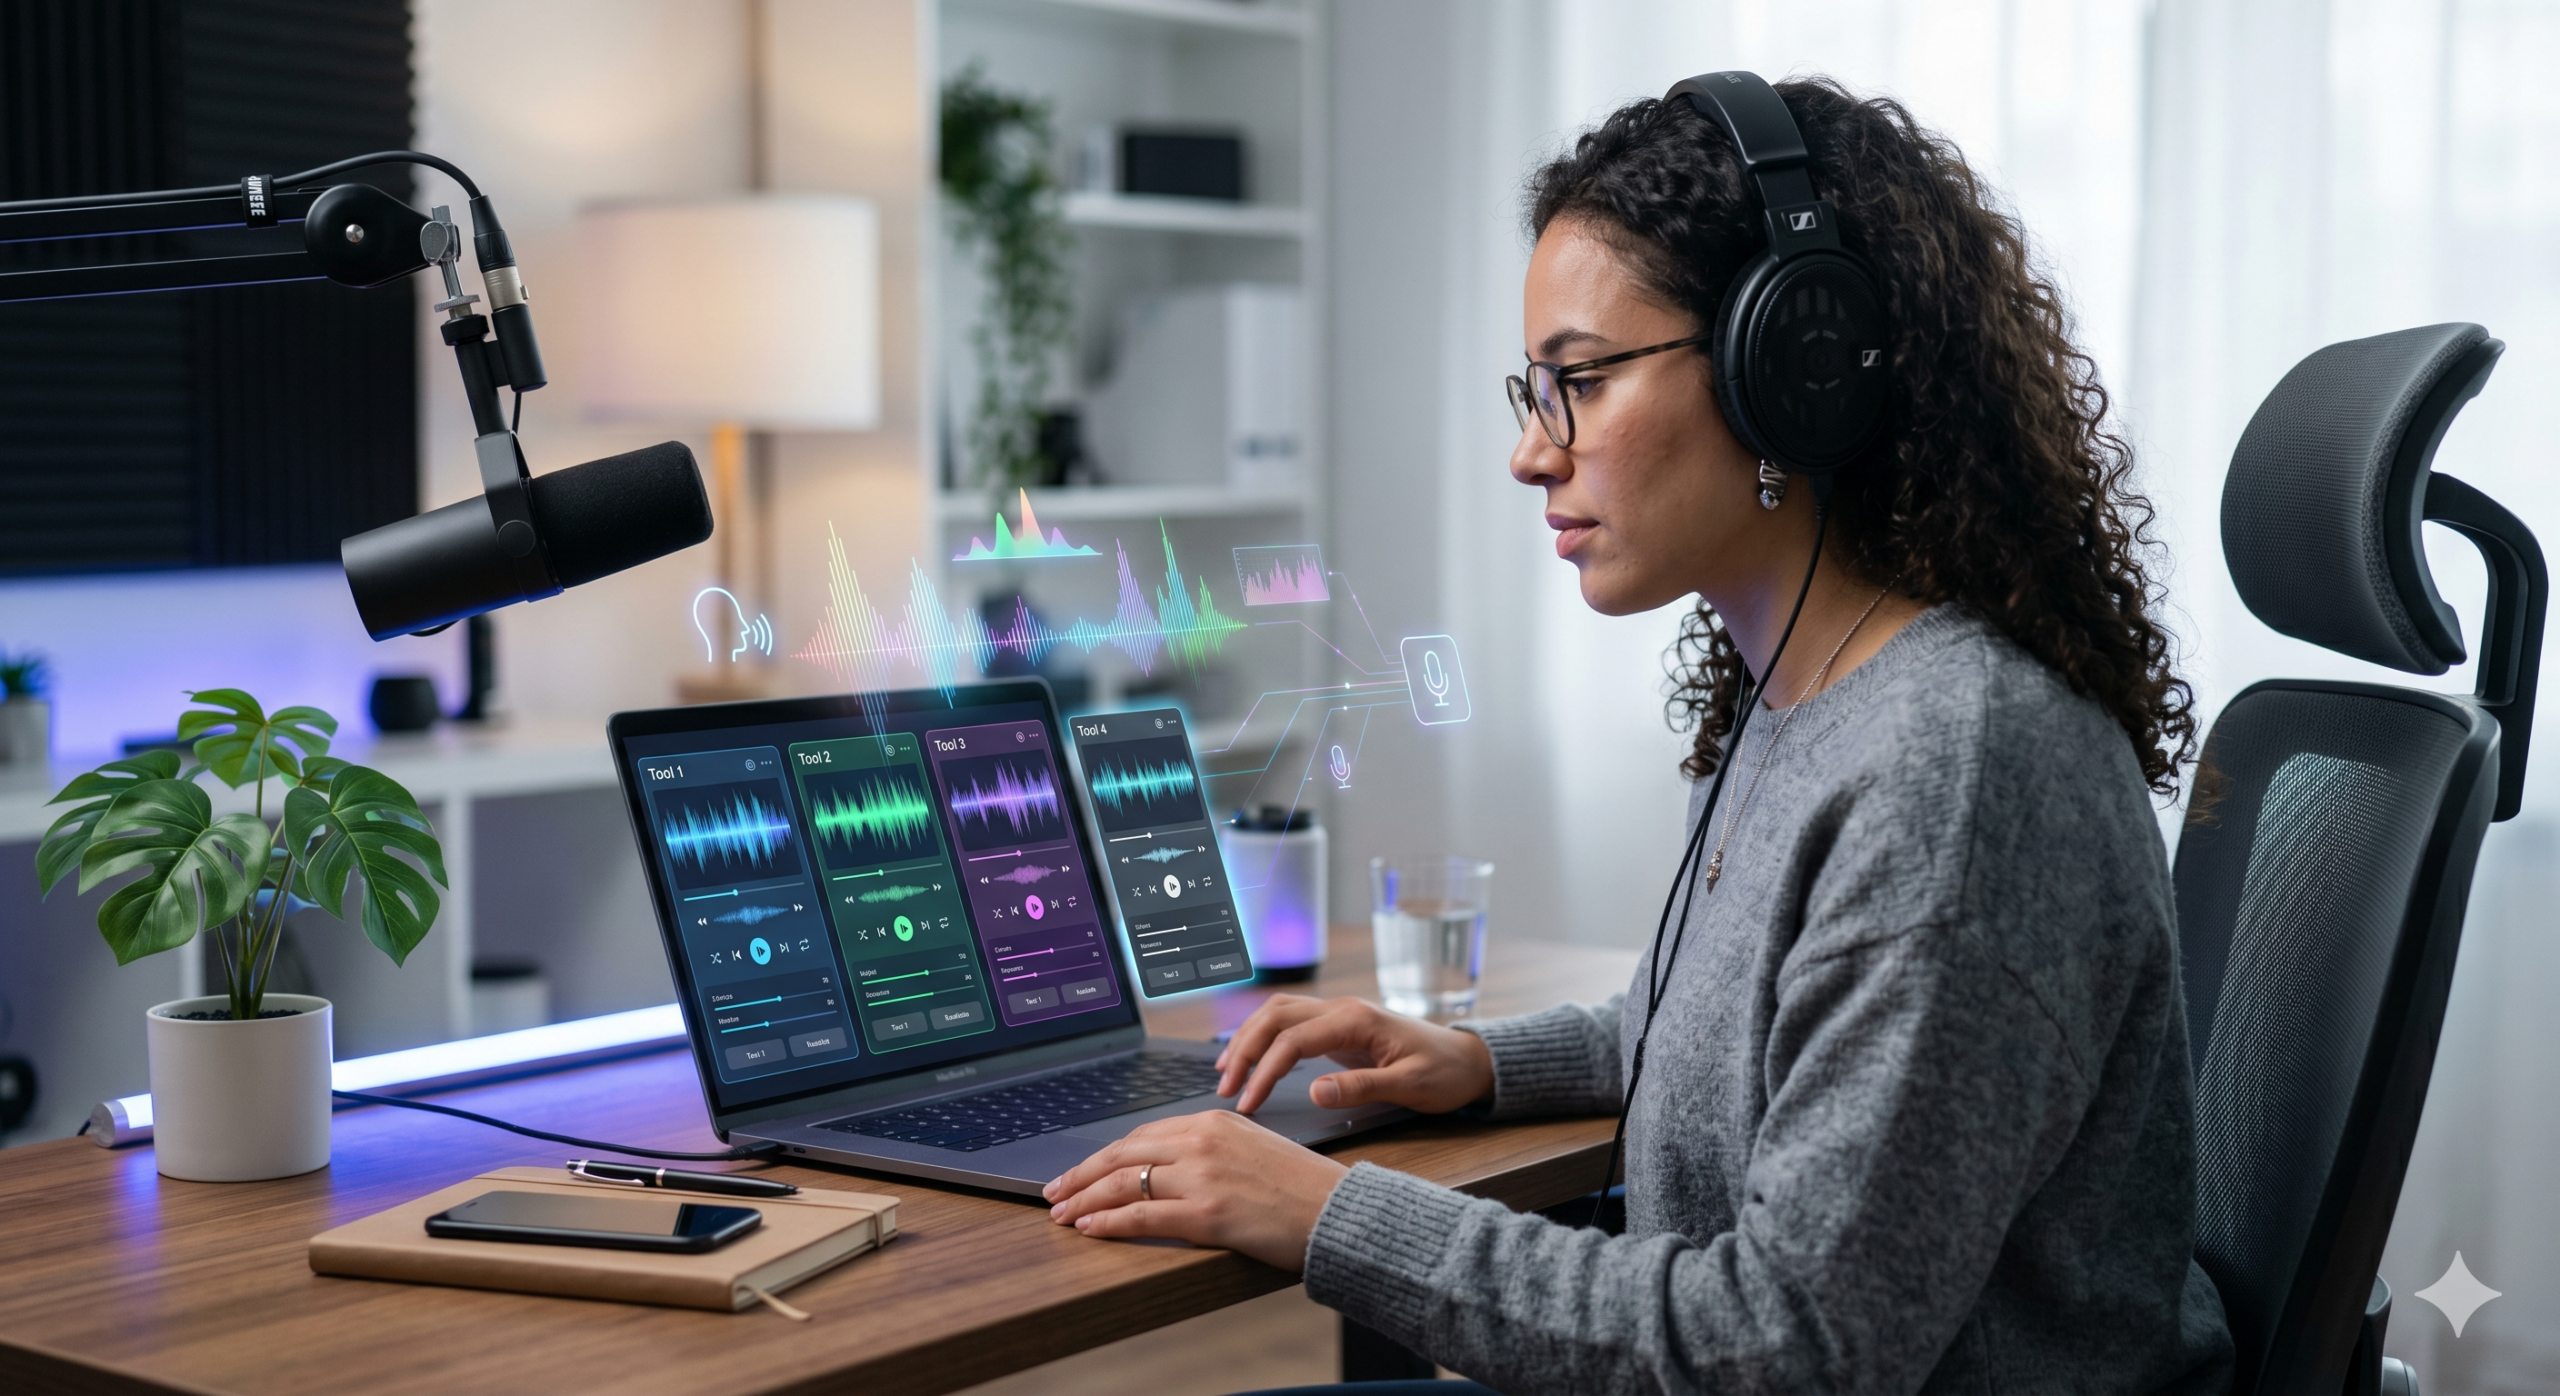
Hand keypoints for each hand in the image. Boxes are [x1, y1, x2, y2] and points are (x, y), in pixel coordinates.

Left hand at [1044, 1110, 1347, 1270]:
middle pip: (1121, 1154)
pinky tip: (1088, 1229)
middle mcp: (1202, 1141)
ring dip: (1083, 1200)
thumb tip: (1166, 1167)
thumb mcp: (1252, 1147)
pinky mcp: (1207, 1214)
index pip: (1141, 1136)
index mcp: (1213, 1120)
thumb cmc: (1300, 1186)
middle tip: (1054, 1191)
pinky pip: (1140, 1216)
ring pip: (1123, 1184)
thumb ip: (1208, 1149)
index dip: (1104, 1156)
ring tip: (1061, 1213)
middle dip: (1080, 1174)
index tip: (1082, 1170)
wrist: (1338, 1211)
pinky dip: (1107, 1223)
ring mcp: (1203, 1177)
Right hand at [1215, 994, 1495, 1115]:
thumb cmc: (1444, 1073)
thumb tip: (1314, 1092)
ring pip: (1278, 1014)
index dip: (1264, 1071)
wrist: (1468, 1060)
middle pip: (1275, 1017)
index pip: (1293, 1040)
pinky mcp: (1338, 1027)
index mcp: (1356, 1020)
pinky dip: (1263, 1037)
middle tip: (1226, 1088)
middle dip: (1244, 1049)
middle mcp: (1342, 1009)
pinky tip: (1250, 1057)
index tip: (1249, 1103)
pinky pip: (1290, 1023)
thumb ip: (1361, 1087)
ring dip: (1248, 1039)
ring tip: (1226, 1073)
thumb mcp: (1409, 1086)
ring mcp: (1339, 1015)